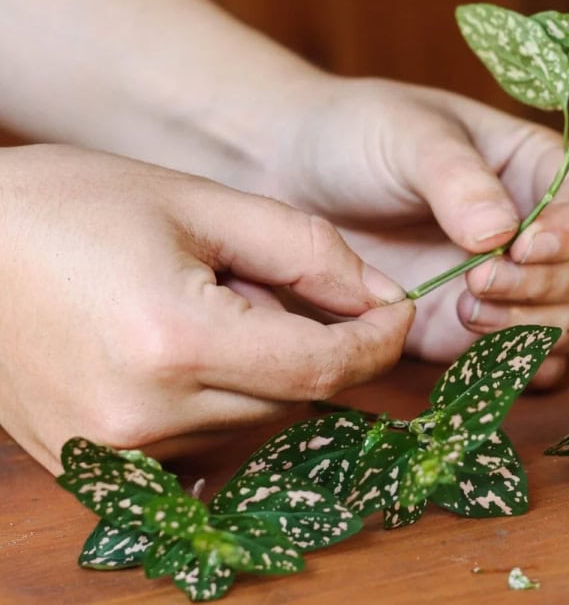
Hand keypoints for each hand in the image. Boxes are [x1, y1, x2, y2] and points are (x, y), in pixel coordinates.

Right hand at [0, 146, 413, 472]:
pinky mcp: (95, 469)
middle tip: (260, 282)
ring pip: (252, 423)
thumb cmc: (68, 204)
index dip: (379, 341)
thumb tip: (385, 297)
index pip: (325, 369)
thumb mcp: (197, 201)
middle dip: (310, 342)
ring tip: (200, 306)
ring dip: (259, 371)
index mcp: (174, 342)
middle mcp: (145, 417)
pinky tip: (179, 348)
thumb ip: (306, 251)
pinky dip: (217, 400)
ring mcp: (114, 454)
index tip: (398, 309)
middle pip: (294, 399)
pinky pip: (201, 444)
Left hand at [256, 77, 568, 385]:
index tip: (526, 246)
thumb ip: (457, 180)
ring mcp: (506, 284)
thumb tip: (503, 232)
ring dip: (530, 329)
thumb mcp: (409, 137)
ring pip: (565, 322)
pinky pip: (521, 361)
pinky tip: (473, 351)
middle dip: (538, 285)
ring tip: (467, 312)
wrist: (291, 178)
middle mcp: (532, 228)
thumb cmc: (357, 135)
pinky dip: (513, 367)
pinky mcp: (471, 329)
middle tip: (476, 281)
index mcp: (531, 166)